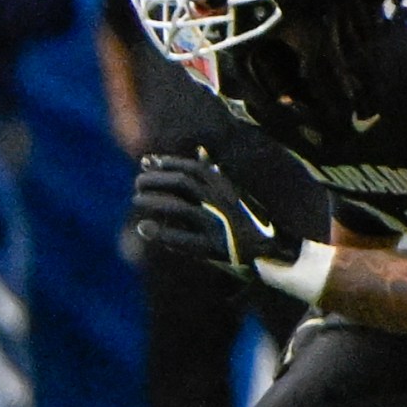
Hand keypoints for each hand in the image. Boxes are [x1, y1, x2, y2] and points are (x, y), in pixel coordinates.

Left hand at [133, 151, 298, 278]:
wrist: (271, 252)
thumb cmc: (240, 220)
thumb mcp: (226, 194)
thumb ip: (204, 175)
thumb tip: (180, 154)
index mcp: (227, 190)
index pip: (194, 169)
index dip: (169, 163)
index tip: (149, 162)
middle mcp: (225, 204)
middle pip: (185, 184)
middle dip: (158, 180)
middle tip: (137, 182)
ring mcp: (221, 226)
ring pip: (183, 210)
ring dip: (155, 202)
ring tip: (135, 199)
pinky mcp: (216, 249)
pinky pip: (185, 240)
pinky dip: (162, 233)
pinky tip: (143, 228)